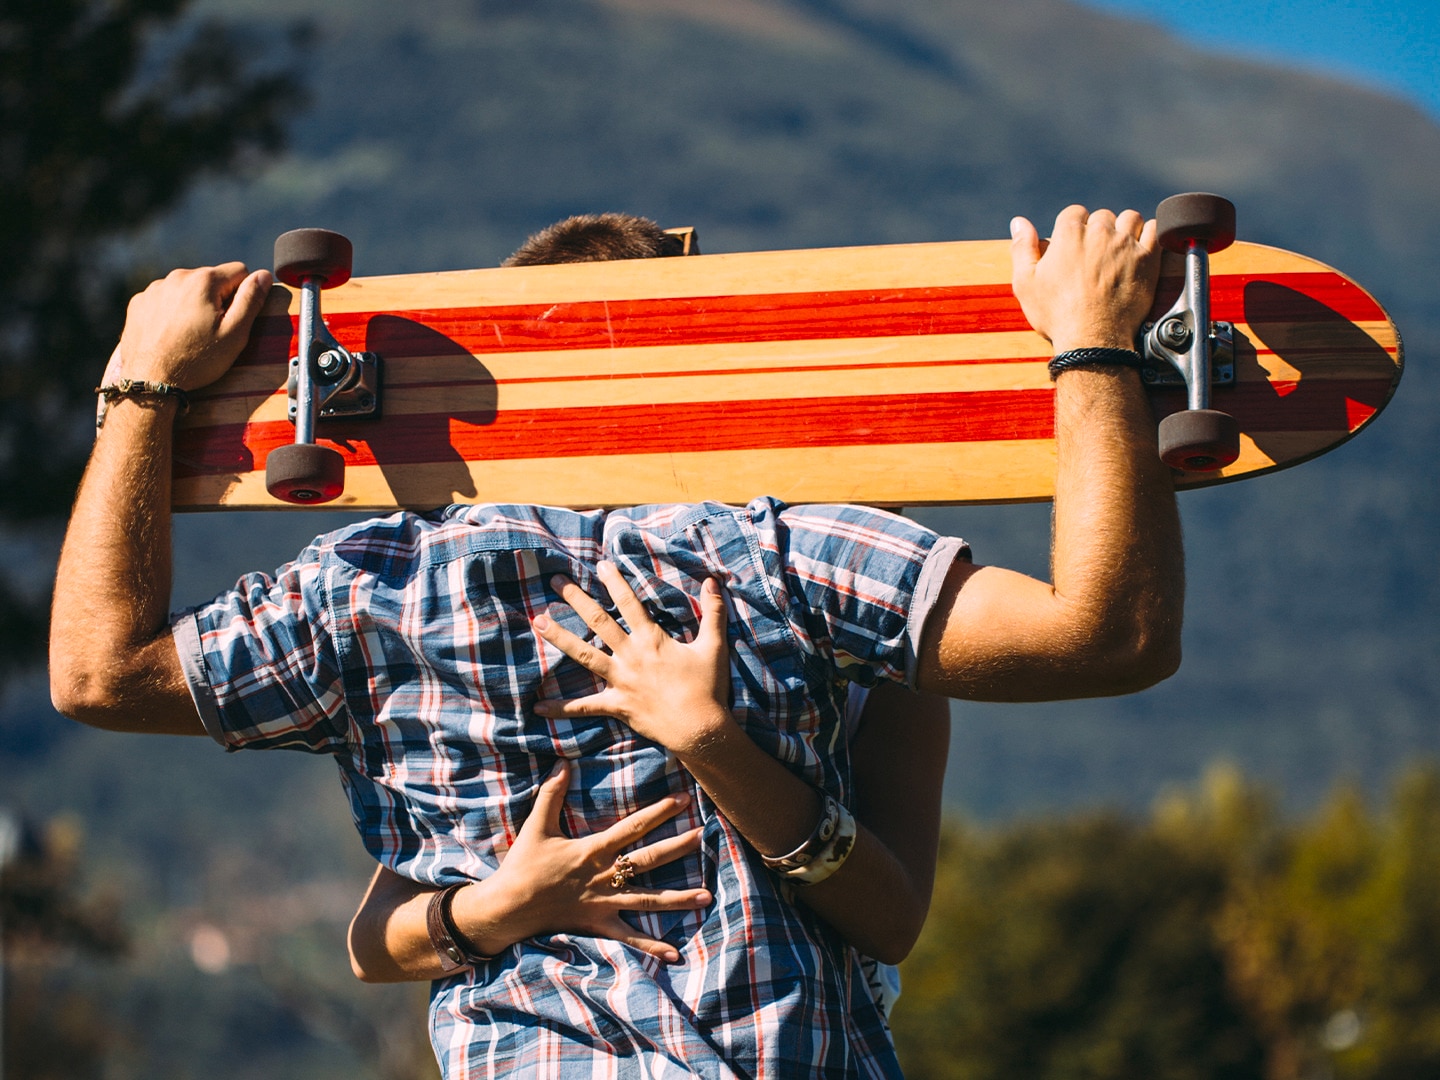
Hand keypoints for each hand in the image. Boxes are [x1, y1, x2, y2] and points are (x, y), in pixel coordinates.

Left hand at [117, 263, 272, 389]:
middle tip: (212, 330)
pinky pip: (164, 298)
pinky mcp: (139, 302)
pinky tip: (171, 333)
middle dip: (217, 299)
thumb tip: (263, 275)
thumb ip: (251, 299)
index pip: (239, 271)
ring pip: (187, 288)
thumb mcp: (235, 333)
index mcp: (204, 281)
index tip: (233, 318)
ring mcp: (155, 289)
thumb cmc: (197, 359)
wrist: (152, 381)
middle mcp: (177, 277)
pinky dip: (171, 310)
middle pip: (211, 279)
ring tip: (191, 333)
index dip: (243, 295)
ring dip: (193, 304)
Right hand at [455, 758, 709, 962]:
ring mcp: (604, 903)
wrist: (508, 907)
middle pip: (649, 859)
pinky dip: (652, 947)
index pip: (633, 827)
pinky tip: (675, 955)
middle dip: (678, 847)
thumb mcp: (537, 825)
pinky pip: (630, 938)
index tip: (683, 800)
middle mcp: (605, 876)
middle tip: (704, 836)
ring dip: (679, 899)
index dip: (659, 812)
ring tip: (708, 896)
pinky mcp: (599, 926)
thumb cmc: (523, 865)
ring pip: (649, 901)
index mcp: (593, 850)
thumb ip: (551, 793)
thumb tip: (563, 761)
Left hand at [531, 562, 733, 756]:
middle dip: (576, 599)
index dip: (615, 581)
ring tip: (537, 622)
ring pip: (584, 654)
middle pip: (598, 621)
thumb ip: (714, 612)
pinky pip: (584, 707)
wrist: (699, 728)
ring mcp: (620, 680)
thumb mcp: (714, 646)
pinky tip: (537, 706)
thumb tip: (714, 581)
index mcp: (651, 639)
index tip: (600, 564)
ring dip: (559, 637)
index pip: (629, 602)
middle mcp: (630, 655)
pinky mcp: (616, 705)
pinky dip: (560, 708)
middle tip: (556, 581)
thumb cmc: (708, 687)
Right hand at [1010, 206, 1159, 353]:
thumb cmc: (1056, 314)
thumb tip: (1018, 222)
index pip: (1074, 213)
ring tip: (1119, 247)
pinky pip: (1157, 230)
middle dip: (1098, 230)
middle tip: (1095, 253)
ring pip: (1130, 218)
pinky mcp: (1147, 258)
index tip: (1073, 244)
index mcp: (1069, 233)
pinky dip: (1151, 233)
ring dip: (1125, 228)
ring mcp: (1126, 244)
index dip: (1073, 227)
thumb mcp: (1025, 283)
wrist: (1092, 340)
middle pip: (1102, 216)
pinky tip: (1142, 246)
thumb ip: (1022, 248)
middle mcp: (1100, 232)